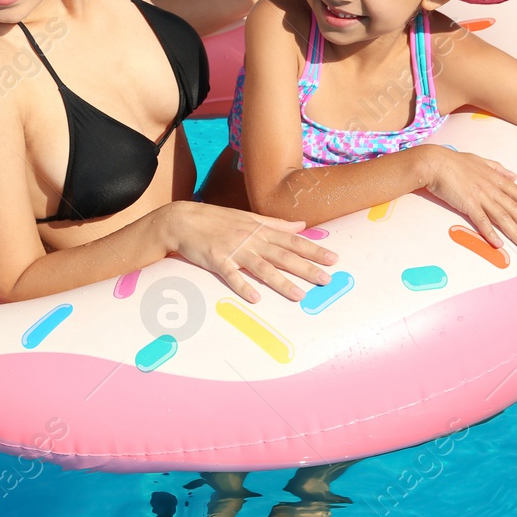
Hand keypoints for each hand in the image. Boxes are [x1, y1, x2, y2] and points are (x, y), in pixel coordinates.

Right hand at [158, 201, 337, 303]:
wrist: (183, 220)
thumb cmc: (217, 219)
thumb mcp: (248, 218)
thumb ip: (276, 224)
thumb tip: (302, 226)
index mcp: (260, 230)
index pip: (292, 241)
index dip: (313, 250)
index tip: (333, 259)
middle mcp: (251, 239)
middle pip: (283, 255)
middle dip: (306, 268)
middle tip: (326, 280)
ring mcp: (234, 250)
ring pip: (262, 268)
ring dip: (281, 282)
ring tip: (299, 296)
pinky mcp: (216, 260)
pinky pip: (231, 275)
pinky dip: (243, 286)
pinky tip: (255, 298)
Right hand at [419, 147, 516, 250]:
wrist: (434, 162)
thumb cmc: (454, 161)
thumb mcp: (480, 161)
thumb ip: (498, 169)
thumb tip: (514, 176)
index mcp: (497, 178)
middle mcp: (492, 188)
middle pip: (516, 210)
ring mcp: (481, 197)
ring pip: (503, 217)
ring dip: (516, 233)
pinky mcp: (467, 204)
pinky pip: (482, 221)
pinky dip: (491, 233)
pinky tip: (499, 244)